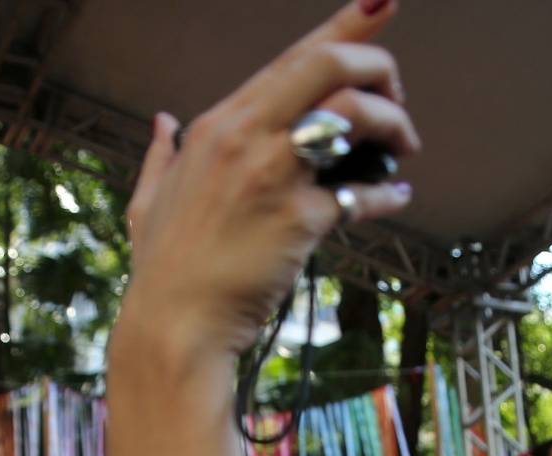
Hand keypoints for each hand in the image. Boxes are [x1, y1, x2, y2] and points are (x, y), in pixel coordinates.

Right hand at [118, 0, 418, 361]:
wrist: (175, 328)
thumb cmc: (164, 271)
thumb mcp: (149, 201)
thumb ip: (160, 155)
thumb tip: (161, 124)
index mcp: (216, 125)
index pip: (293, 57)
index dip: (346, 25)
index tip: (383, 3)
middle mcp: (244, 137)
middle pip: (329, 64)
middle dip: (379, 67)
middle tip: (397, 99)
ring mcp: (272, 175)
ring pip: (353, 114)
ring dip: (393, 125)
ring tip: (402, 149)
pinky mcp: (299, 219)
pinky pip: (362, 191)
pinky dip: (387, 193)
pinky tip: (395, 197)